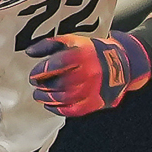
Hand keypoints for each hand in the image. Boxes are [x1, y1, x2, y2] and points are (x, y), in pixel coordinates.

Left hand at [28, 30, 151, 117]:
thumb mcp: (72, 41)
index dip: (41, 71)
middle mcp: (89, 72)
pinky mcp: (96, 102)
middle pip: (60, 83)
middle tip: (36, 85)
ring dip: (47, 98)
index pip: (57, 64)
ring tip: (39, 95)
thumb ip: (49, 45)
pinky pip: (73, 109)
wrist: (122, 63)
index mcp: (83, 54)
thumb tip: (29, 52)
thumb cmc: (92, 52)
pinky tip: (50, 105)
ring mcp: (94, 89)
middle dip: (43, 86)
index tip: (33, 75)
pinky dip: (58, 109)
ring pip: (64, 98)